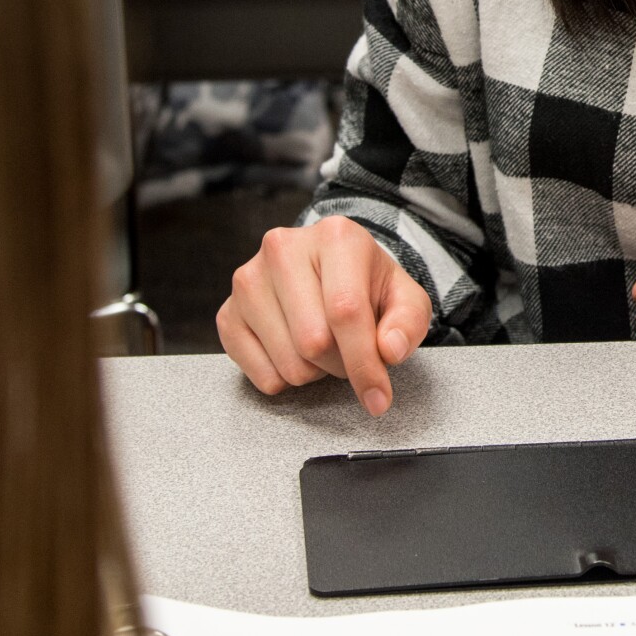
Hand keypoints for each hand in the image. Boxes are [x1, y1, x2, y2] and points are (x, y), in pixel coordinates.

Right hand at [217, 217, 432, 415]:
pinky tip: (295, 350)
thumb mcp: (404, 297)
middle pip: (313, 342)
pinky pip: (261, 375)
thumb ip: (408, 323)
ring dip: (315, 371)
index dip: (365, 364)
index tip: (379, 399)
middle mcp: (283, 249)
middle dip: (342, 364)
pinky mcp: (227, 312)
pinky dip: (286, 378)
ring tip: (324, 345)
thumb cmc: (367, 285)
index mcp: (335, 237)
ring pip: (288, 363)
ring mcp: (248, 280)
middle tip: (351, 351)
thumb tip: (389, 349)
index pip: (346, 312)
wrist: (328, 270)